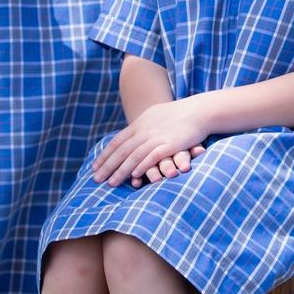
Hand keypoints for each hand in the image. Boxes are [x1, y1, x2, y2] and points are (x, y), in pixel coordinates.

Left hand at [93, 98, 208, 186]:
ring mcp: (157, 136)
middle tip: (96, 179)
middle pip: (123, 150)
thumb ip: (142, 127)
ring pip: (134, 155)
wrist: (199, 110)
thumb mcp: (155, 116)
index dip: (105, 155)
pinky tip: (134, 175)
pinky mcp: (170, 143)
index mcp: (141, 123)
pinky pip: (153, 155)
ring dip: (121, 170)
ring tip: (111, 183)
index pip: (118, 141)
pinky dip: (142, 165)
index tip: (95, 167)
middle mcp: (146, 129)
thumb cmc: (178, 115)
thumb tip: (130, 137)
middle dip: (108, 166)